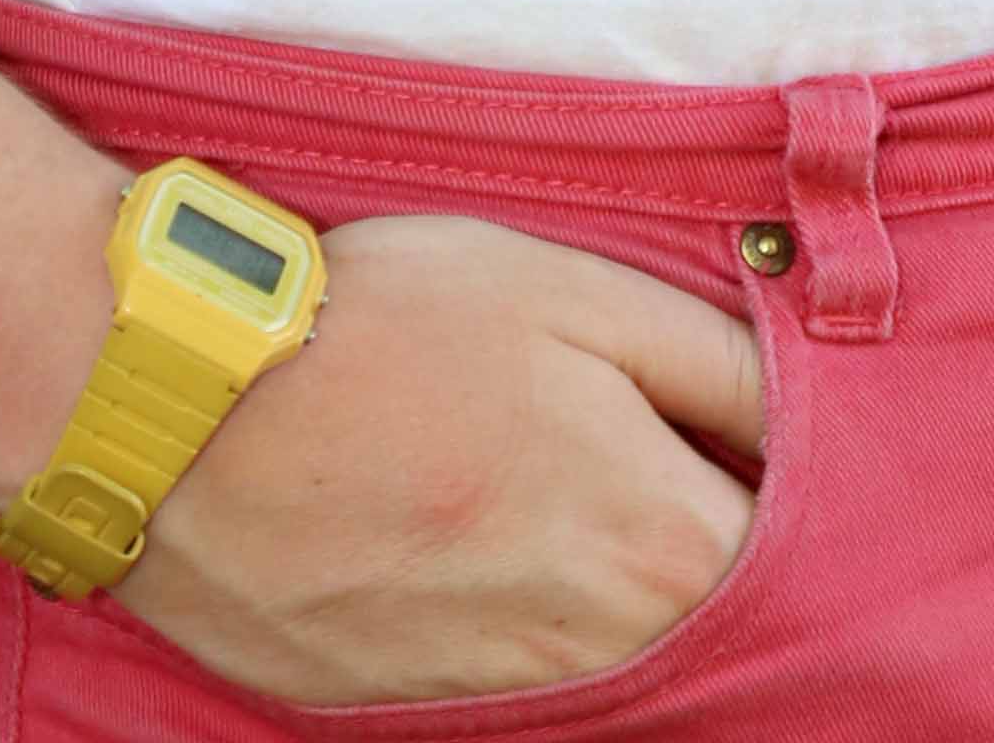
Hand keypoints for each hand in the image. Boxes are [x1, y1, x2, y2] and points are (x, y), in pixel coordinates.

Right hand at [110, 210, 767, 710]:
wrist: (188, 419)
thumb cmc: (387, 329)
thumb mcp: (575, 292)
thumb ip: (716, 361)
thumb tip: (804, 406)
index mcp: (663, 546)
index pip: (798, 553)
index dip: (784, 484)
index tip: (748, 435)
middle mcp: (606, 657)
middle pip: (709, 621)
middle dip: (700, 541)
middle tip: (639, 453)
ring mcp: (509, 702)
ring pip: (618, 661)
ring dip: (607, 586)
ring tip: (542, 487)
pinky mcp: (423, 716)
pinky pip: (526, 684)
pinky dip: (526, 623)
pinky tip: (478, 542)